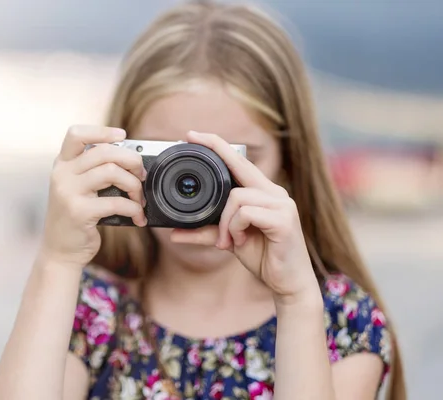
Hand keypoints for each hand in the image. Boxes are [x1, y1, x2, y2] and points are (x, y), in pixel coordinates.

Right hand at [40, 125, 146, 269]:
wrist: (60, 251)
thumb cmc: (76, 219)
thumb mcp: (78, 189)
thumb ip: (94, 172)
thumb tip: (131, 160)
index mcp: (62, 164)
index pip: (76, 134)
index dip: (102, 131)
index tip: (123, 136)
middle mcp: (62, 174)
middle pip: (104, 152)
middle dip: (131, 161)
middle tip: (142, 175)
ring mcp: (68, 192)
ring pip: (111, 172)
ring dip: (134, 186)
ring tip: (139, 199)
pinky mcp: (78, 212)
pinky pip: (116, 202)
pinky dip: (133, 209)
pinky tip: (137, 217)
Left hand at [171, 131, 319, 302]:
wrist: (287, 283)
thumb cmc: (262, 257)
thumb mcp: (228, 240)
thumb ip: (205, 232)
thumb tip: (174, 233)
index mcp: (263, 193)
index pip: (240, 162)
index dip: (218, 145)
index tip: (193, 135)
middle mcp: (274, 193)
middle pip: (239, 168)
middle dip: (215, 151)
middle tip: (190, 138)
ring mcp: (282, 204)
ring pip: (236, 197)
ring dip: (225, 222)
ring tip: (228, 241)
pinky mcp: (284, 220)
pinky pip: (246, 213)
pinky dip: (235, 228)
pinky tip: (240, 242)